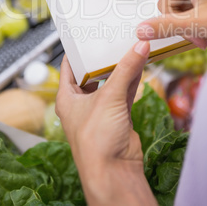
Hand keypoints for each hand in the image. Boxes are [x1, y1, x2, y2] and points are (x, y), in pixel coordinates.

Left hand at [56, 41, 156, 205]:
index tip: (87, 36)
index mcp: (67, 97)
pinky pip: (124, 92)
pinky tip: (139, 65)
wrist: (114, 171)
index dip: (77, 51)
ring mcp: (100, 110)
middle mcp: (82, 103)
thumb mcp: (109, 97)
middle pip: (92, 73)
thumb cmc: (96, 140)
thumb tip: (139, 46)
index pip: (69, 66)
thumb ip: (126, 69)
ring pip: (110, 82)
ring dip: (121, 68)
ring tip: (129, 48)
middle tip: (112, 40)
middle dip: (103, 58)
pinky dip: (131, 79)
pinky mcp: (117, 116)